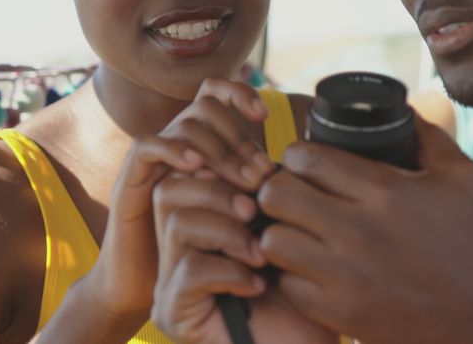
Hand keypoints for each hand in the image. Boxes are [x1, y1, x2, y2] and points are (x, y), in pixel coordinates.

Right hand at [83, 78, 275, 327]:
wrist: (176, 306)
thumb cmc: (225, 264)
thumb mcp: (250, 223)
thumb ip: (264, 193)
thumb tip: (299, 170)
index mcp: (203, 152)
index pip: (214, 94)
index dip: (237, 92)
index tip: (265, 115)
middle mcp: (177, 150)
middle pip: (204, 110)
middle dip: (238, 139)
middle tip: (262, 177)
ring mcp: (152, 164)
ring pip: (183, 128)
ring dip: (218, 153)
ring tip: (244, 193)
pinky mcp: (127, 184)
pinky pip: (145, 147)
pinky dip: (172, 148)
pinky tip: (196, 167)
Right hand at [151, 173, 336, 343]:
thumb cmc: (302, 296)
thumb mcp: (289, 235)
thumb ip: (267, 198)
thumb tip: (267, 159)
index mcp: (201, 221)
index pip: (187, 171)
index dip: (219, 161)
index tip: (264, 173)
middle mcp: (178, 249)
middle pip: (171, 189)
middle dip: (219, 191)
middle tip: (257, 212)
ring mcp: (170, 282)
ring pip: (178, 224)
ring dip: (227, 231)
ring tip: (262, 255)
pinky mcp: (172, 312)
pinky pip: (189, 269)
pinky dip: (229, 271)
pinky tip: (257, 286)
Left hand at [257, 118, 472, 343]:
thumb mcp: (464, 178)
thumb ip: (427, 138)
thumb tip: (402, 110)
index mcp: (385, 191)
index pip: (307, 157)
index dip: (299, 154)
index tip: (306, 161)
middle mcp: (358, 231)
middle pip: (277, 194)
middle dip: (280, 187)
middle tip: (295, 193)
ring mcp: (345, 276)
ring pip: (273, 241)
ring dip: (282, 232)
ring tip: (301, 231)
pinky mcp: (341, 313)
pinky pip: (287, 286)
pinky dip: (295, 276)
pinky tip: (315, 270)